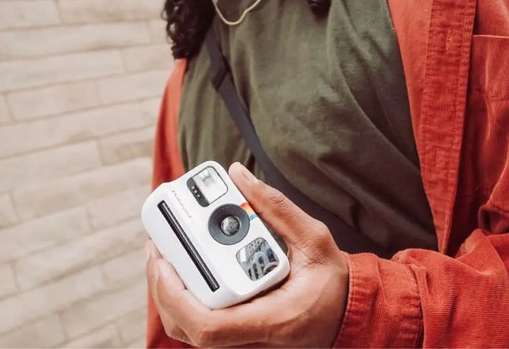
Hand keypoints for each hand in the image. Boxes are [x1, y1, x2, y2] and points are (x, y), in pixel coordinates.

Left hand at [146, 162, 349, 346]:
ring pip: (188, 330)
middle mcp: (252, 338)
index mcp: (272, 320)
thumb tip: (239, 176)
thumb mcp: (313, 238)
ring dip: (167, 294)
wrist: (351, 314)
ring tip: (164, 254)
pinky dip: (182, 298)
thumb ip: (277, 207)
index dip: (176, 296)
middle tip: (158, 247)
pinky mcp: (239, 333)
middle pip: (186, 328)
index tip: (165, 261)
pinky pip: (199, 323)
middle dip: (161, 288)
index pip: (209, 327)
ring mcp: (243, 340)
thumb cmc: (335, 281)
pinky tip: (181, 268)